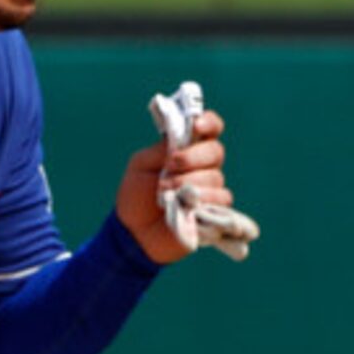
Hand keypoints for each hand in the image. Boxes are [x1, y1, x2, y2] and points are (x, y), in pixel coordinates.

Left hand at [116, 106, 231, 263]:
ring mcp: (211, 188)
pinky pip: (220, 197)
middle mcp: (203, 166)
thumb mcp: (141, 165)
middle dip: (192, 157)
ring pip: (215, 176)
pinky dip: (202, 199)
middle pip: (215, 151)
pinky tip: (185, 204)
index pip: (210, 128)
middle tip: (170, 166)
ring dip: (188, 182)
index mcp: (187, 149)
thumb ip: (161, 150)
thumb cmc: (136, 195)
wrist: (133, 230)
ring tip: (164, 192)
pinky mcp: (215, 210)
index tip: (196, 125)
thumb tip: (182, 139)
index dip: (208, 123)